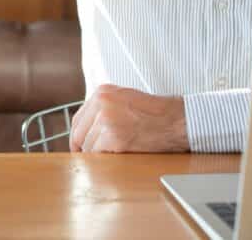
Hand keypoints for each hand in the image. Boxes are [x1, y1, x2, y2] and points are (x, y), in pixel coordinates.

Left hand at [68, 84, 189, 152]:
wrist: (174, 120)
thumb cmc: (154, 113)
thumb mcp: (124, 99)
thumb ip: (104, 108)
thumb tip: (87, 128)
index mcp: (102, 93)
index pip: (78, 119)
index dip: (77, 136)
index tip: (78, 146)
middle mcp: (101, 103)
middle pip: (79, 134)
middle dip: (83, 148)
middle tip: (90, 157)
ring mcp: (106, 120)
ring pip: (88, 146)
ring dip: (97, 155)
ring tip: (113, 154)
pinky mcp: (113, 137)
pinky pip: (98, 154)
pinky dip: (104, 159)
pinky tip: (117, 156)